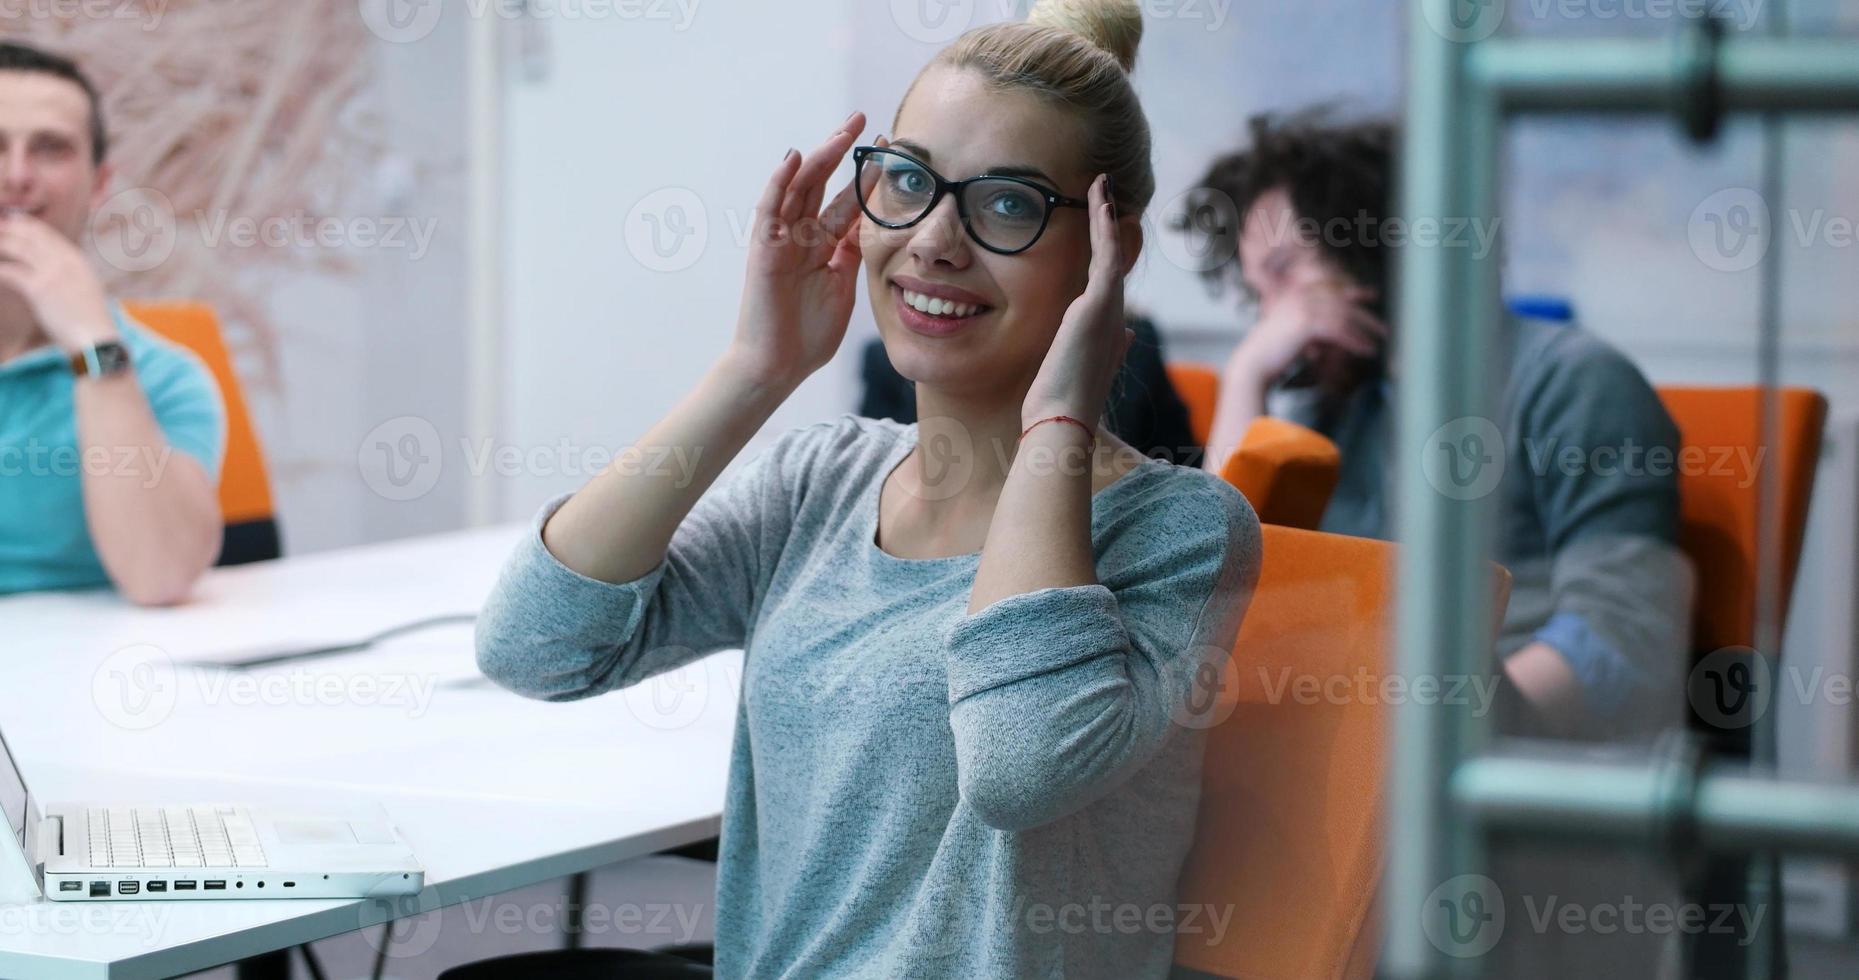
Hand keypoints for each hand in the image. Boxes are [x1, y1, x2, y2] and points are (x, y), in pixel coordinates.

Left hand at [0, 211, 117, 353]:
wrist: (96, 338)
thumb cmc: (90, 318)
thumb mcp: (85, 286)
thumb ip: (68, 271)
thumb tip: (46, 264)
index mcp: (77, 258)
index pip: (46, 232)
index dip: (25, 225)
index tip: (11, 223)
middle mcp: (64, 260)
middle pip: (30, 234)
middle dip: (9, 229)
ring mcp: (52, 273)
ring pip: (17, 248)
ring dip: (0, 244)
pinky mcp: (38, 289)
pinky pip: (10, 272)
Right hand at [724, 112, 866, 388]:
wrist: (778, 366)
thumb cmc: (807, 336)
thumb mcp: (843, 285)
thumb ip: (853, 254)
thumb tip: (876, 227)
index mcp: (822, 246)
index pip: (845, 200)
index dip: (865, 175)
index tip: (890, 150)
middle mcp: (800, 236)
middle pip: (820, 182)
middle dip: (841, 150)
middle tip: (863, 120)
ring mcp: (780, 240)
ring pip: (798, 187)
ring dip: (818, 157)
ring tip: (841, 131)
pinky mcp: (763, 250)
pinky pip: (769, 209)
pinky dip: (779, 182)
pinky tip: (794, 158)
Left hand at [1022, 173, 1131, 427]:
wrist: (1062, 419)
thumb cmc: (1062, 404)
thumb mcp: (1084, 371)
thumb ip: (1108, 351)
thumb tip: (1129, 336)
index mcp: (1108, 332)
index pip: (1110, 283)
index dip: (1109, 254)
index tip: (1107, 229)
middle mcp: (1115, 316)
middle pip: (1113, 260)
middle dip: (1110, 226)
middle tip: (1106, 194)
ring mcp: (1110, 308)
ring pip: (1110, 251)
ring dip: (1105, 216)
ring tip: (1100, 185)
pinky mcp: (1099, 302)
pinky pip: (1104, 253)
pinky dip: (1103, 225)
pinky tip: (1099, 200)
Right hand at [1227, 263, 1384, 388]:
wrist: (1253, 363)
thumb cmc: (1270, 352)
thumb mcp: (1291, 330)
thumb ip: (1311, 324)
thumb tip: (1333, 327)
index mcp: (1297, 294)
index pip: (1333, 289)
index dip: (1355, 291)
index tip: (1372, 295)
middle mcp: (1302, 296)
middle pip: (1343, 302)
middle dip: (1366, 315)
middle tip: (1384, 327)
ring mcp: (1304, 307)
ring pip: (1345, 316)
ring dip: (1366, 330)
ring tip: (1380, 341)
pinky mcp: (1307, 324)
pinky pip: (1340, 331)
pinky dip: (1355, 342)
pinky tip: (1366, 350)